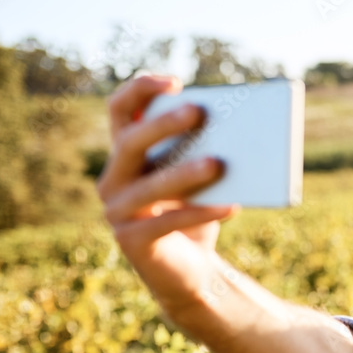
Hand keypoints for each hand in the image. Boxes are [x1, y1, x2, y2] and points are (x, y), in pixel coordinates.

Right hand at [97, 75, 238, 316]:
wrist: (192, 271)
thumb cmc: (198, 215)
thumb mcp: (202, 181)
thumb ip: (207, 153)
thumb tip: (239, 134)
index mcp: (126, 154)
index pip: (121, 110)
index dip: (140, 89)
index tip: (175, 81)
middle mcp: (112, 179)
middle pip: (130, 142)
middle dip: (163, 125)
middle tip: (199, 113)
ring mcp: (116, 211)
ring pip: (150, 186)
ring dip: (184, 173)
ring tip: (219, 163)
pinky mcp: (131, 241)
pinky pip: (167, 222)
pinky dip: (201, 212)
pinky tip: (232, 206)